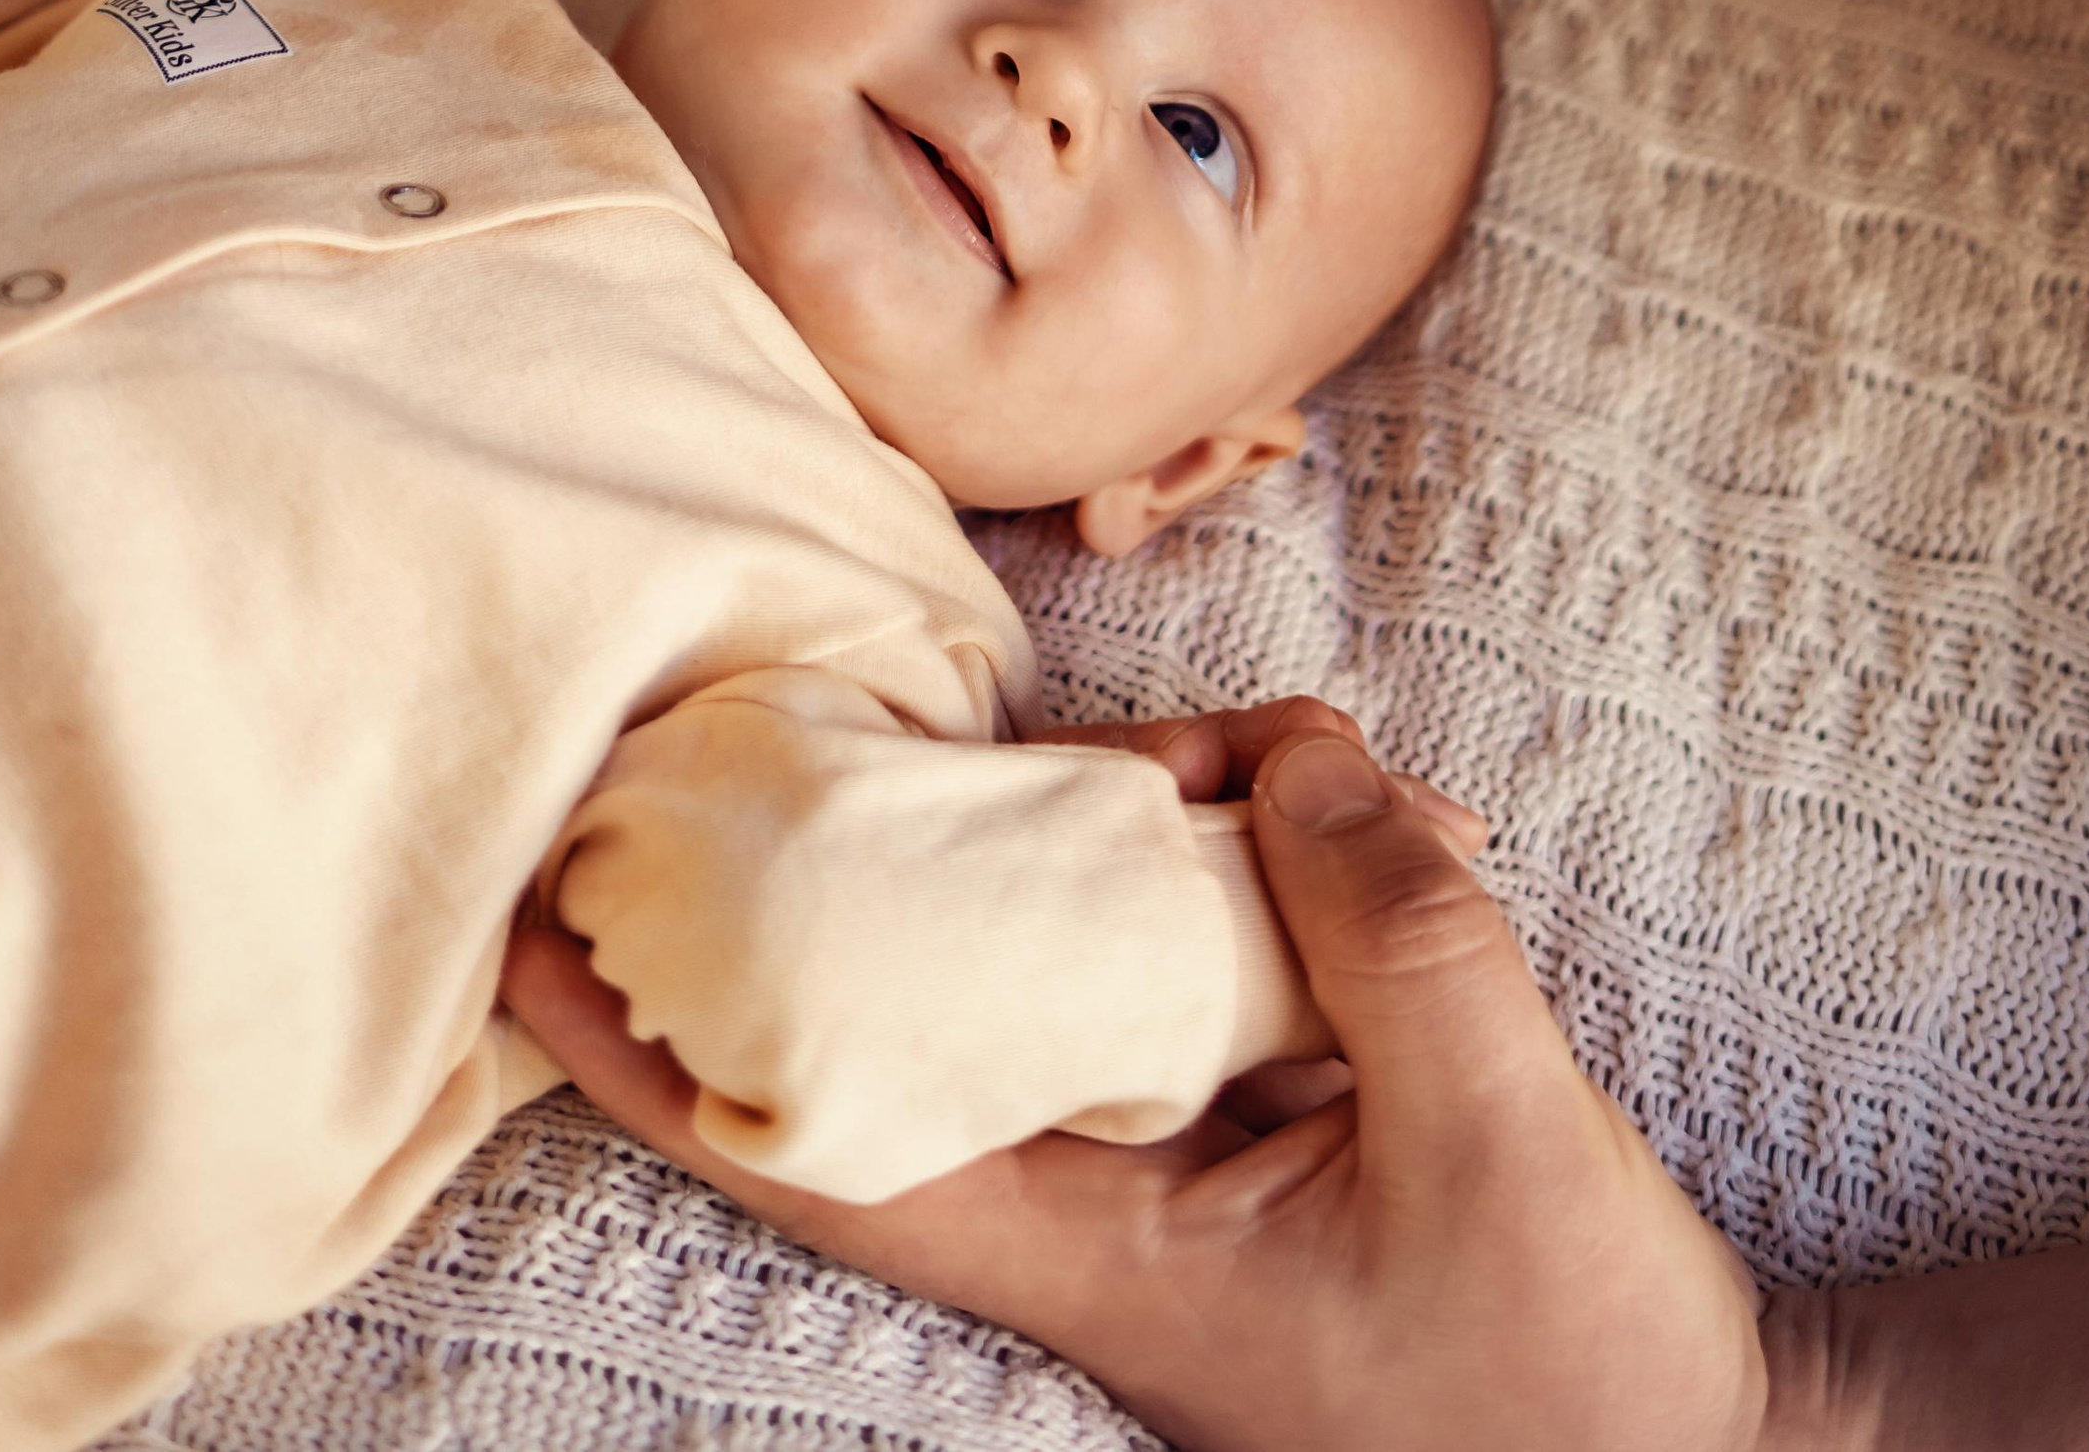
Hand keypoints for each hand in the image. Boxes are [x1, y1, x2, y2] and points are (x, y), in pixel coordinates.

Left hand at [503, 698, 1770, 1451]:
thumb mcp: (1493, 1140)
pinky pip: (1224, 917)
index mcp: (1093, 1249)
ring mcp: (1188, 1126)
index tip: (520, 930)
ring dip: (1204, 808)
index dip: (647, 1046)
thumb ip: (1391, 933)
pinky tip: (1406, 826)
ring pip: (1094, 905)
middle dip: (968, 813)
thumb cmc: (1569, 1373)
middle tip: (1066, 715)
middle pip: (951, 960)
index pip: (810, 1144)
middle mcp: (1107, 1181)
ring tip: (1366, 795)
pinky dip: (1299, 849)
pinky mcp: (1277, 1081)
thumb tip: (1287, 761)